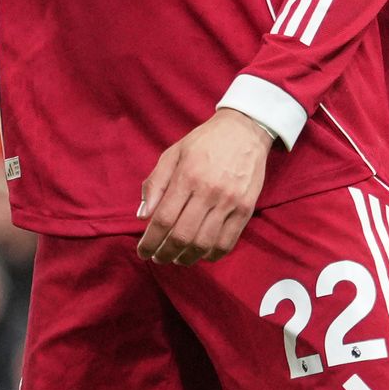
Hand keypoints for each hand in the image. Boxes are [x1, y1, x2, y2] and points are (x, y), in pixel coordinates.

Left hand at [136, 109, 270, 263]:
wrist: (244, 131)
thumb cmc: (203, 141)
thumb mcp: (172, 153)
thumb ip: (155, 183)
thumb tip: (142, 216)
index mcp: (187, 176)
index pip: (163, 218)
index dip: (150, 241)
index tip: (142, 251)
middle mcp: (209, 192)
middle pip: (183, 235)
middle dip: (165, 253)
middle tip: (157, 258)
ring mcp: (230, 203)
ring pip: (204, 243)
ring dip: (187, 258)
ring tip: (176, 258)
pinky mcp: (246, 210)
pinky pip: (227, 242)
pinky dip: (211, 254)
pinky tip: (200, 254)